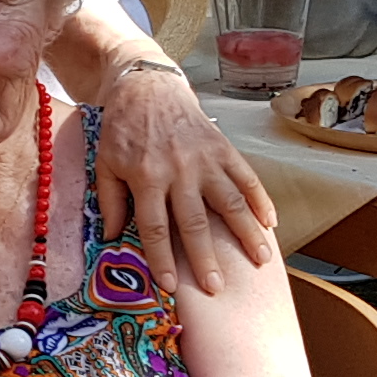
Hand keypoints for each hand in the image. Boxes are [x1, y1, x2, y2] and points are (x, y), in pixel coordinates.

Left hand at [92, 63, 277, 292]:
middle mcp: (178, 170)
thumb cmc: (122, 130)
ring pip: (229, 201)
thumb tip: (112, 238)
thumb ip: (109, 200)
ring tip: (260, 260)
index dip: (162, 259)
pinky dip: (261, 199)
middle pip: (194, 222)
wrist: (147, 87)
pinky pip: (246, 176)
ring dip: (246, 232)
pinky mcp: (223, 148)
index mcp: (145, 177)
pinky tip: (271, 223)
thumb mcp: (104, 163)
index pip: (155, 227)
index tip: (171, 285)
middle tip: (218, 288)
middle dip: (206, 258)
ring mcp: (205, 159)